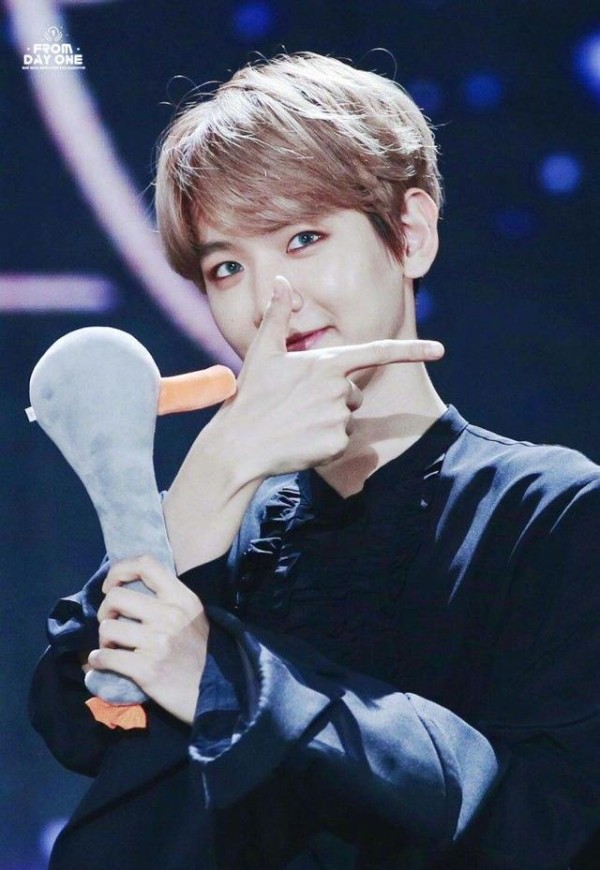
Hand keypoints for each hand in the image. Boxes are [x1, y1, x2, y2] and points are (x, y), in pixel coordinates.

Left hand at [87, 556, 208, 724]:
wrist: (218, 694)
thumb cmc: (203, 653)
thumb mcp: (195, 616)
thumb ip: (170, 600)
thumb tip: (134, 589)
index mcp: (182, 598)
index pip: (146, 564)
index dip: (120, 569)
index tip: (111, 585)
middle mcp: (169, 615)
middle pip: (116, 596)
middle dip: (105, 610)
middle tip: (112, 622)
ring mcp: (157, 642)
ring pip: (107, 627)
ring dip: (104, 639)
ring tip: (113, 647)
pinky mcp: (146, 669)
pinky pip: (106, 657)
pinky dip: (98, 660)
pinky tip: (102, 662)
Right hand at [214, 276, 444, 478]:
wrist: (239, 445)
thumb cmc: (250, 396)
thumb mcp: (263, 351)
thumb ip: (279, 315)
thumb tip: (281, 281)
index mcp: (326, 362)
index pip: (377, 352)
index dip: (412, 350)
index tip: (440, 350)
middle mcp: (338, 389)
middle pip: (353, 391)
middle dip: (334, 398)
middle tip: (297, 404)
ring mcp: (339, 418)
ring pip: (347, 417)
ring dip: (328, 420)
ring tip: (296, 422)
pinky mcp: (336, 444)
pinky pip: (341, 441)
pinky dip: (324, 443)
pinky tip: (300, 441)